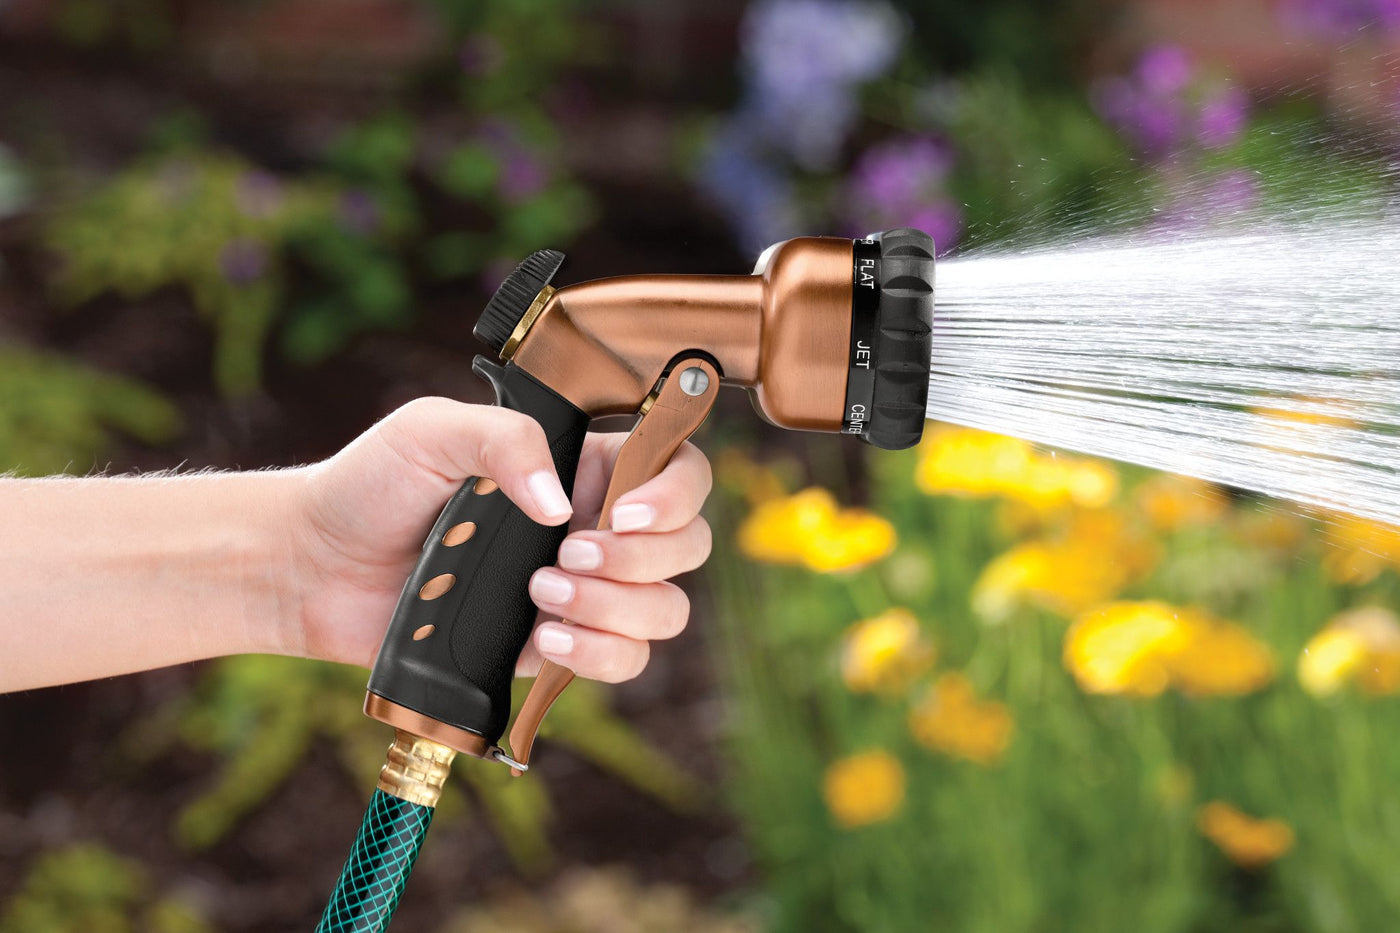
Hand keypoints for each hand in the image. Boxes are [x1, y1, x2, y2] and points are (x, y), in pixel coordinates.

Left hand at [291, 397, 711, 682]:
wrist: (315, 565)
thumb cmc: (370, 484)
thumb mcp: (432, 431)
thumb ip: (506, 441)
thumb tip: (563, 505)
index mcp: (581, 464)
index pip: (676, 469)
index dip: (675, 493)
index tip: (624, 512)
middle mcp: (592, 526)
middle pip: (687, 546)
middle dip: (641, 559)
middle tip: (567, 556)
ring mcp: (578, 591)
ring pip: (664, 610)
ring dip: (618, 609)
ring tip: (541, 597)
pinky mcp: (552, 646)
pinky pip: (621, 661)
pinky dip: (599, 655)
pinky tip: (544, 639)